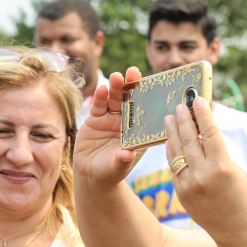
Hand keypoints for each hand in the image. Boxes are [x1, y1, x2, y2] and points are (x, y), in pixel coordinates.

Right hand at [73, 68, 143, 185]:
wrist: (92, 174)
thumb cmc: (111, 171)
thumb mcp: (118, 167)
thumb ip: (122, 160)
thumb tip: (128, 155)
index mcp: (139, 132)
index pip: (146, 112)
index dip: (149, 99)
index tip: (153, 86)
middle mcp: (127, 122)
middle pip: (131, 100)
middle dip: (132, 86)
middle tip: (134, 72)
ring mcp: (112, 119)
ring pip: (115, 100)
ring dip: (116, 88)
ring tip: (117, 77)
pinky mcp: (96, 119)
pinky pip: (99, 106)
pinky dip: (100, 98)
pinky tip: (101, 89)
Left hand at [163, 96, 246, 242]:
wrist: (236, 228)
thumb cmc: (240, 196)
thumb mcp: (233, 170)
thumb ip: (216, 152)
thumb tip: (201, 131)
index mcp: (222, 167)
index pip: (209, 133)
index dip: (203, 114)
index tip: (197, 100)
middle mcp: (203, 174)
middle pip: (189, 139)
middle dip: (184, 119)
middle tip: (179, 106)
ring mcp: (189, 185)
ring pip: (177, 152)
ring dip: (173, 133)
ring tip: (170, 118)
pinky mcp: (180, 193)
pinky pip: (173, 167)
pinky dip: (171, 152)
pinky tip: (170, 141)